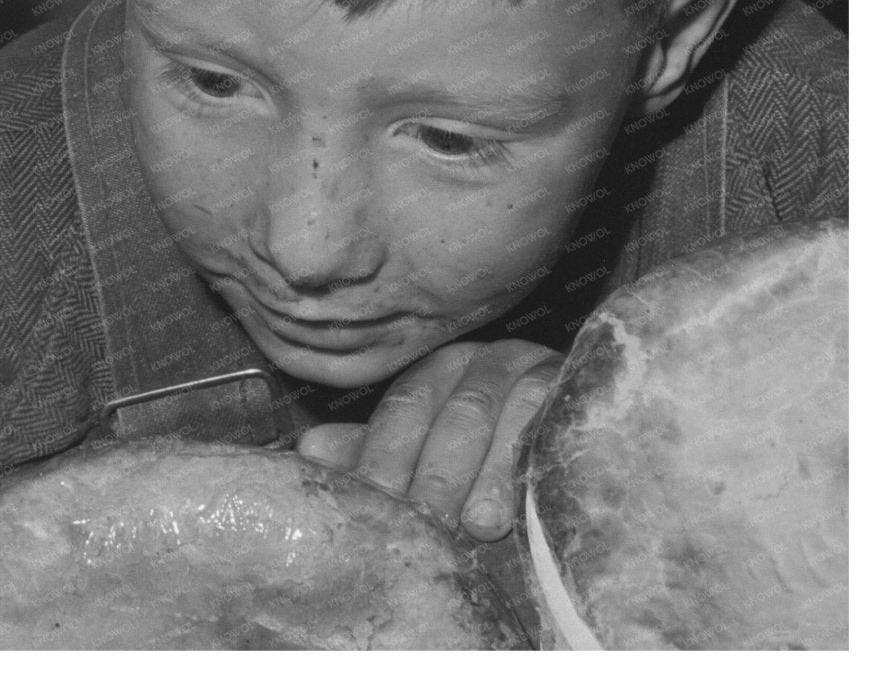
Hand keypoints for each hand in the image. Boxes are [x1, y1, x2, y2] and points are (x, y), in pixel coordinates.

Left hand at [296, 339, 560, 541]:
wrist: (569, 426)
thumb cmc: (482, 445)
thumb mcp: (421, 445)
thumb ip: (374, 448)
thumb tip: (310, 451)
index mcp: (437, 371)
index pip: (405, 408)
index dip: (387, 455)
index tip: (374, 502)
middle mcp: (484, 363)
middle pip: (456, 414)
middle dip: (438, 473)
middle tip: (426, 524)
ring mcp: (536, 373)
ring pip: (508, 417)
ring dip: (493, 473)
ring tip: (479, 525)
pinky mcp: (580, 396)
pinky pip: (562, 424)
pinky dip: (544, 462)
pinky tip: (533, 502)